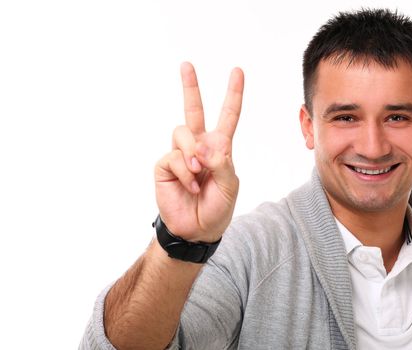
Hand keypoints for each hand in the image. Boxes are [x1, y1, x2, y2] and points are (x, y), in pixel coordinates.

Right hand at [154, 62, 243, 242]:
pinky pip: (174, 156)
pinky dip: (185, 172)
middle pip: (193, 110)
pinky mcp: (165, 165)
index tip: (237, 71)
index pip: (227, 116)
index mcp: (219, 147)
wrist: (197, 230)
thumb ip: (223, 163)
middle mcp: (198, 146)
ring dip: (193, 153)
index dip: (233, 94)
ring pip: (182, 132)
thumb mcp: (230, 186)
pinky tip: (190, 185)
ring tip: (198, 174)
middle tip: (187, 65)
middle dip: (190, 87)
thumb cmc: (217, 208)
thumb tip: (206, 145)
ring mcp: (180, 154)